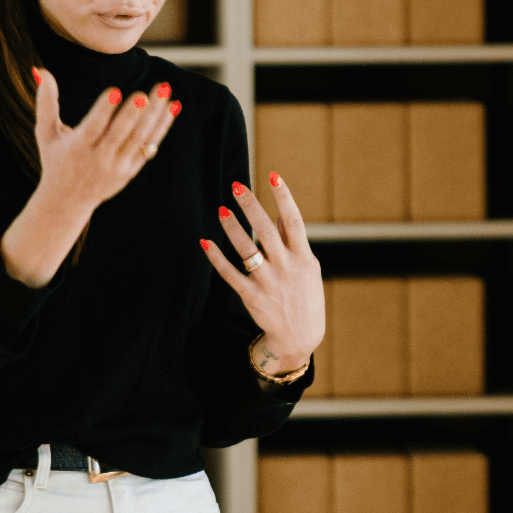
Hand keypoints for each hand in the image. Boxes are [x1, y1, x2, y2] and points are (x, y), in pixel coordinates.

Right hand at [32, 70, 179, 213]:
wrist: (66, 202)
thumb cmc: (55, 160)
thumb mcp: (45, 133)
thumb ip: (45, 102)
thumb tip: (41, 69)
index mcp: (77, 147)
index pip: (93, 127)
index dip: (104, 110)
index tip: (115, 91)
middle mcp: (99, 159)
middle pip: (120, 134)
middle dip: (133, 114)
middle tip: (145, 95)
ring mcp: (117, 166)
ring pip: (139, 138)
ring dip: (154, 115)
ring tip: (164, 90)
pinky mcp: (130, 171)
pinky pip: (149, 146)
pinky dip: (161, 127)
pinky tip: (172, 106)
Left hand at [199, 172, 324, 375]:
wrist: (300, 337)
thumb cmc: (304, 296)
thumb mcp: (308, 268)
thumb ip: (293, 242)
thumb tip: (279, 215)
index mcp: (303, 257)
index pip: (293, 221)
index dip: (284, 197)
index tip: (273, 175)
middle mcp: (286, 268)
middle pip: (266, 231)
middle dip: (251, 207)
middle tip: (237, 186)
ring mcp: (269, 283)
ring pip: (246, 250)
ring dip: (232, 228)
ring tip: (221, 210)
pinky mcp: (252, 297)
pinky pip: (230, 275)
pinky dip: (217, 259)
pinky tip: (205, 243)